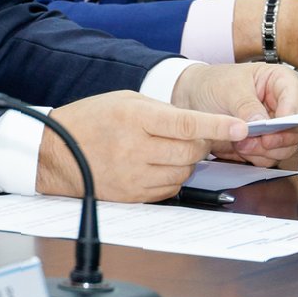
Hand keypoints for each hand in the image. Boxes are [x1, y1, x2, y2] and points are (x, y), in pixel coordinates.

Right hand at [38, 90, 247, 201]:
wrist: (56, 152)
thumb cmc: (91, 119)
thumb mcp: (126, 100)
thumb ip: (162, 110)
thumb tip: (198, 123)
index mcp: (135, 118)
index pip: (186, 123)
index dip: (217, 126)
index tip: (241, 126)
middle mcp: (135, 148)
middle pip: (190, 151)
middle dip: (200, 143)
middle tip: (192, 135)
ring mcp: (133, 176)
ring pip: (183, 173)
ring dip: (185, 162)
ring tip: (165, 149)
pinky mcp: (131, 196)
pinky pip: (168, 189)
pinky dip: (171, 177)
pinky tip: (156, 165)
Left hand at [173, 62, 297, 165]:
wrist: (194, 98)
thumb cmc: (214, 83)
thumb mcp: (229, 89)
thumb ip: (246, 106)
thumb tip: (261, 121)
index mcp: (281, 81)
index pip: (297, 101)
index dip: (289, 116)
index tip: (272, 127)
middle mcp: (284, 104)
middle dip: (276, 139)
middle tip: (255, 140)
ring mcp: (277, 126)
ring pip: (286, 148)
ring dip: (264, 151)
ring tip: (241, 143)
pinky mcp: (267, 143)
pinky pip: (271, 157)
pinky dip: (256, 157)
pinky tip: (240, 147)